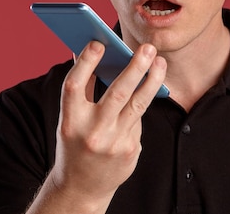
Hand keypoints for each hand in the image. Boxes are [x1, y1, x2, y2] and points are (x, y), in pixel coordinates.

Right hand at [47, 41, 166, 208]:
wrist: (81, 187)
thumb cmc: (75, 142)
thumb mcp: (70, 117)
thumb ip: (80, 87)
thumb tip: (87, 49)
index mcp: (70, 121)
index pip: (75, 86)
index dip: (86, 63)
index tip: (99, 42)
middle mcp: (92, 132)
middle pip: (117, 93)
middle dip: (135, 67)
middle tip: (147, 48)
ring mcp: (114, 143)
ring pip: (138, 105)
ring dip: (152, 80)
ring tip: (159, 62)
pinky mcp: (130, 151)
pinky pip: (138, 120)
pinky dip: (139, 106)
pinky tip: (142, 97)